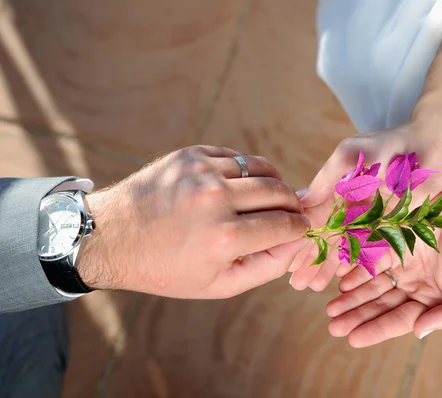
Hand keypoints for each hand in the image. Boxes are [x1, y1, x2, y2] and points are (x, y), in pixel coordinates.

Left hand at [78, 146, 310, 298]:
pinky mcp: (191, 155)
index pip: (286, 225)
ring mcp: (202, 173)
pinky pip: (237, 158)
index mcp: (224, 239)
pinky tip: (243, 185)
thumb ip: (266, 267)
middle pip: (280, 192)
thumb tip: (297, 242)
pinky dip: (248, 171)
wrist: (111, 237)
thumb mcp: (218, 285)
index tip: (302, 227)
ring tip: (272, 196)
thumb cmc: (166, 268)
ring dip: (275, 183)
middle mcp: (215, 200)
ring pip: (262, 168)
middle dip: (294, 204)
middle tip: (293, 211)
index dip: (301, 227)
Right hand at [289, 124, 441, 290]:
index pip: (312, 219)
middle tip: (296, 283)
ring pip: (344, 247)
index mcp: (337, 187)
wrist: (435, 144)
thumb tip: (299, 201)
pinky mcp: (393, 226)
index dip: (300, 239)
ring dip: (328, 266)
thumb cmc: (390, 144)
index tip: (285, 260)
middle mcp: (351, 204)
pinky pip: (369, 249)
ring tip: (313, 287)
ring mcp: (371, 217)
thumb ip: (325, 179)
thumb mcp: (350, 155)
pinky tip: (341, 278)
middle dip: (310, 260)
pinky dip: (354, 263)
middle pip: (326, 238)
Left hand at [324, 173, 441, 346]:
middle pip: (380, 304)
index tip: (352, 340)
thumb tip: (418, 333)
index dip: (376, 330)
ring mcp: (403, 260)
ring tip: (331, 308)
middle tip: (333, 327)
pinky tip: (339, 279)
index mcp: (432, 296)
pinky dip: (354, 269)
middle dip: (357, 316)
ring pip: (371, 283)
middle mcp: (415, 281)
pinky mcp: (393, 237)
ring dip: (351, 296)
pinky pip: (369, 256)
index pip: (399, 319)